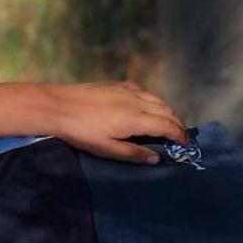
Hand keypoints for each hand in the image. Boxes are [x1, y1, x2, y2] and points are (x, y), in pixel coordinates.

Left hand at [47, 83, 189, 162]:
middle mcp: (137, 101)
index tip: (185, 144)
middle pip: (166, 111)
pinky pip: (144, 92)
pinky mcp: (117, 84)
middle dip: (177, 123)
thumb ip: (133, 154)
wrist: (57, 106)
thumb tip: (156, 158)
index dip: (179, 135)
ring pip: (157, 99)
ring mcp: (127, 90)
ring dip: (167, 111)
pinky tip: (149, 106)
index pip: (167, 126)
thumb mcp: (106, 149)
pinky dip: (153, 100)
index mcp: (136, 118)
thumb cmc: (81, 132)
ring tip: (169, 123)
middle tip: (181, 136)